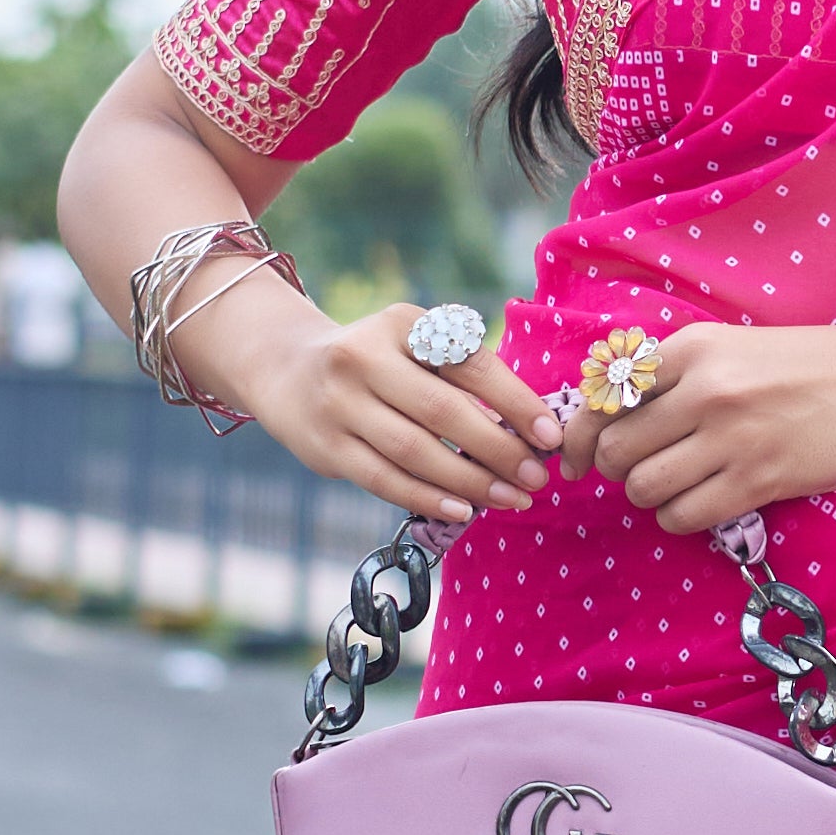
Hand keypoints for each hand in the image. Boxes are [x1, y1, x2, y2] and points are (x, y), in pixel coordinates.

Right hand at [228, 292, 557, 524]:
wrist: (286, 370)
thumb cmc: (378, 363)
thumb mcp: (413, 345)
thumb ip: (462, 375)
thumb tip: (530, 429)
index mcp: (400, 325)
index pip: (468, 363)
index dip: (514, 401)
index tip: (550, 436)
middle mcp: (363, 359)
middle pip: (442, 411)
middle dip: (497, 449)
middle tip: (536, 477)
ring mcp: (339, 405)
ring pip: (414, 452)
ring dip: (470, 481)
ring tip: (511, 498)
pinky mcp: (325, 447)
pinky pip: (383, 480)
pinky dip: (427, 498)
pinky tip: (463, 509)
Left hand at [565, 319, 835, 538]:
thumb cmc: (805, 365)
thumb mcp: (731, 348)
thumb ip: (672, 375)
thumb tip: (606, 419)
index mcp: (691, 349)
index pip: (604, 398)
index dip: (578, 437)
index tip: (576, 459)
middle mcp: (705, 390)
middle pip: (617, 450)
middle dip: (617, 470)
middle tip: (640, 470)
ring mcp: (733, 437)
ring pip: (644, 488)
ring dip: (649, 497)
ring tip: (675, 486)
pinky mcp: (760, 479)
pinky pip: (685, 516)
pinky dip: (680, 518)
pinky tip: (700, 503)